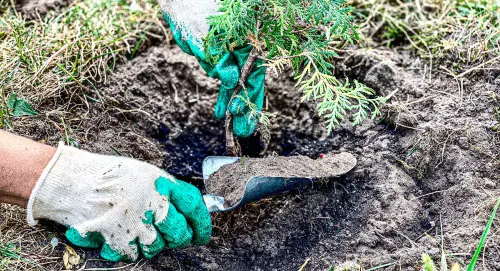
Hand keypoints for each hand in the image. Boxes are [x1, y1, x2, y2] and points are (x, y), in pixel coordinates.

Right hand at [27, 143, 211, 261]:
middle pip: (180, 231)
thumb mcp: (142, 174)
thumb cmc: (105, 175)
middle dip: (179, 238)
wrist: (69, 181)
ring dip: (151, 243)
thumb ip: (165, 190)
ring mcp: (135, 221)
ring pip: (157, 246)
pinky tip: (120, 234)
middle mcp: (152, 202)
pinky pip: (134, 254)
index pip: (194, 205)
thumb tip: (186, 210)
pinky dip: (129, 248)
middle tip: (172, 237)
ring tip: (138, 230)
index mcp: (161, 183)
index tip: (203, 233)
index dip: (203, 223)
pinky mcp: (118, 237)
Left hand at [158, 0, 265, 137]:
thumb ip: (220, 60)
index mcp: (248, 42)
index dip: (249, 96)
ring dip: (229, 102)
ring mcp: (230, 54)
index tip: (240, 113)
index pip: (255, 73)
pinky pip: (221, 79)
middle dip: (244, 107)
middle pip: (248, 83)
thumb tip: (231, 82)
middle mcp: (242, 49)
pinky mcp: (217, 56)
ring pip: (232, 83)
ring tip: (229, 123)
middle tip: (242, 131)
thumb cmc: (197, 10)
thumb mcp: (208, 37)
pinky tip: (219, 111)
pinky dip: (221, 94)